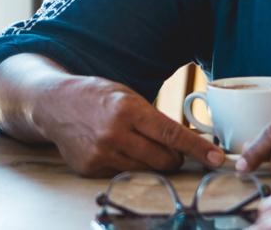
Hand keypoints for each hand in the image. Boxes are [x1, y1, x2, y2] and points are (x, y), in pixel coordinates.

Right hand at [37, 76, 223, 176]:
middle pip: (163, 159)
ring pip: (145, 170)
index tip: (217, 158)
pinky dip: (128, 165)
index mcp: (128, 109)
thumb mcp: (126, 96)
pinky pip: (124, 174)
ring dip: (152, 163)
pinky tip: (115, 149)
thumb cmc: (95, 96)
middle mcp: (115, 133)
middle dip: (175, 159)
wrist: (54, 104)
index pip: (171, 134)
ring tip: (139, 146)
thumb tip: (184, 142)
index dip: (197, 148)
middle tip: (172, 152)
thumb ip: (153, 117)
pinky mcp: (91, 168)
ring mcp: (101, 153)